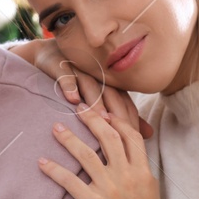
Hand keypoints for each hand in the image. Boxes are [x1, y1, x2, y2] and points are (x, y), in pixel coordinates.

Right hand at [11, 38, 154, 130]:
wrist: (49, 57)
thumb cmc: (78, 84)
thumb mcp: (100, 100)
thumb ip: (123, 116)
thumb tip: (149, 134)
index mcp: (111, 85)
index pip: (124, 103)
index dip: (129, 120)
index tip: (131, 142)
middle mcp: (98, 77)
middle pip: (111, 95)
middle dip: (116, 113)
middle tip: (119, 134)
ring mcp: (80, 70)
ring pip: (91, 86)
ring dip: (96, 101)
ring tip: (99, 118)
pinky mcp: (61, 65)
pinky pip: (66, 76)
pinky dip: (70, 86)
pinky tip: (72, 98)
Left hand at [39, 106, 172, 198]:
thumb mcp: (151, 195)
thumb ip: (141, 175)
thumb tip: (133, 162)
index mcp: (143, 172)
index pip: (130, 135)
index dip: (116, 120)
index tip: (104, 111)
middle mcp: (127, 175)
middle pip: (108, 136)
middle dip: (92, 118)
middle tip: (78, 107)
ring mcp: (109, 189)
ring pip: (87, 155)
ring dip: (69, 138)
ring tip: (55, 128)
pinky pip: (70, 182)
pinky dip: (54, 170)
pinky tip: (42, 162)